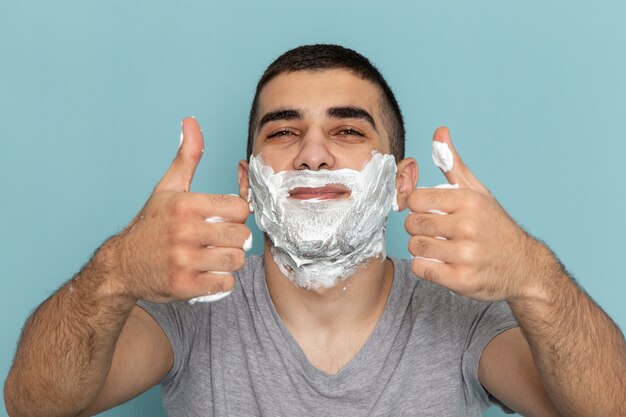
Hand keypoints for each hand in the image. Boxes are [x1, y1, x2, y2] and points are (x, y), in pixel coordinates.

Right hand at [109, 117, 250, 302]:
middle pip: (241, 236)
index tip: (224, 218)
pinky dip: (219, 280)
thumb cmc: (151, 225)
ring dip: (229, 261)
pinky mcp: (185, 286)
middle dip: (235, 239)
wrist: (121, 266)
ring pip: (235, 261)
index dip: (236, 214)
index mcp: (185, 205)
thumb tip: (191, 122)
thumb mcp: (168, 188)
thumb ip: (187, 157)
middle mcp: (185, 232)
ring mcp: (184, 261)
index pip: (239, 208)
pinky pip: (225, 284)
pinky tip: (205, 272)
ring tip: (214, 256)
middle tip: (220, 239)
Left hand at [405, 127, 551, 301]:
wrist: (525, 267)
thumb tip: (439, 131)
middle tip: (436, 232)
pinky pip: (422, 269)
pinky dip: (426, 267)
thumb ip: (452, 164)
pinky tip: (442, 264)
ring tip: (440, 248)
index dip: (418, 207)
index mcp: (469, 201)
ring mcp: (466, 255)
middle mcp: (468, 226)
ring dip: (423, 249)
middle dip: (419, 228)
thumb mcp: (477, 192)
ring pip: (415, 247)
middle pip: (412, 224)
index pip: (416, 199)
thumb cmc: (494, 226)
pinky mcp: (462, 280)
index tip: (429, 212)